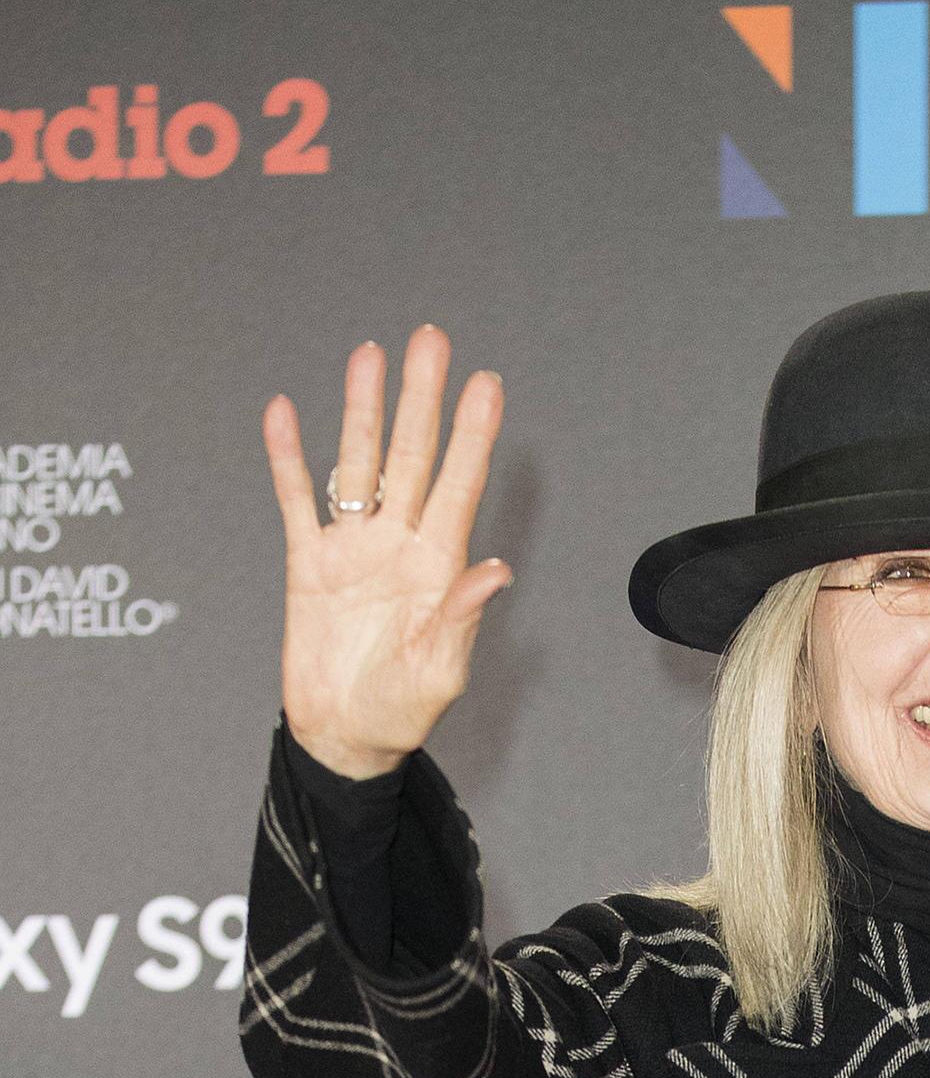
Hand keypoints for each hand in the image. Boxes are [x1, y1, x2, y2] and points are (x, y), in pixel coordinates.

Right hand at [262, 324, 511, 779]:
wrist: (342, 738)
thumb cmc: (399, 714)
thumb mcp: (439, 673)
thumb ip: (461, 619)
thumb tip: (495, 572)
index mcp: (437, 568)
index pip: (460, 486)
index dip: (473, 435)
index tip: (487, 383)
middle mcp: (399, 545)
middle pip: (412, 457)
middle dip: (422, 399)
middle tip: (431, 339)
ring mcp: (354, 549)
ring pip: (358, 464)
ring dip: (364, 410)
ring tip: (370, 354)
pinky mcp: (309, 563)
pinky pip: (296, 500)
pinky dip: (289, 458)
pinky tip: (287, 413)